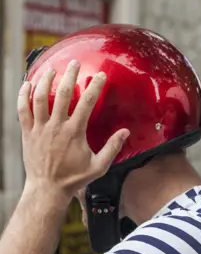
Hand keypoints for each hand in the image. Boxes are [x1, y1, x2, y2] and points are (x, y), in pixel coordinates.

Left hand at [18, 60, 129, 200]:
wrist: (47, 189)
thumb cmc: (74, 178)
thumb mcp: (99, 166)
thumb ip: (113, 147)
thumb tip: (125, 132)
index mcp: (75, 132)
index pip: (87, 103)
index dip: (95, 86)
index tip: (100, 76)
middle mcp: (56, 127)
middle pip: (63, 94)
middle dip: (70, 76)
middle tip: (74, 64)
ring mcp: (40, 129)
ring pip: (41, 98)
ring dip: (46, 81)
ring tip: (51, 69)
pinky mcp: (27, 133)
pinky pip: (23, 110)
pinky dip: (24, 95)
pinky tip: (27, 84)